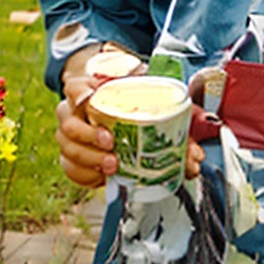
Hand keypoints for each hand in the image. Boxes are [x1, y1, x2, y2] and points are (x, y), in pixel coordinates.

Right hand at [57, 50, 206, 185]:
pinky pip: (71, 169)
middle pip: (68, 123)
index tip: (91, 99)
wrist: (126, 116)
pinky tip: (103, 176)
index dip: (80, 94)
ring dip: (89, 159)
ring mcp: (71, 136)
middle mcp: (75, 112)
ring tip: (112, 165)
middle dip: (89, 136)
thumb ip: (178, 125)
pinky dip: (86, 175)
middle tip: (111, 143)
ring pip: (68, 149)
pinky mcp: (73, 158)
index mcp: (92, 90)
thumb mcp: (158, 105)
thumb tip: (195, 158)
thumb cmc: (138, 105)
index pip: (74, 87)